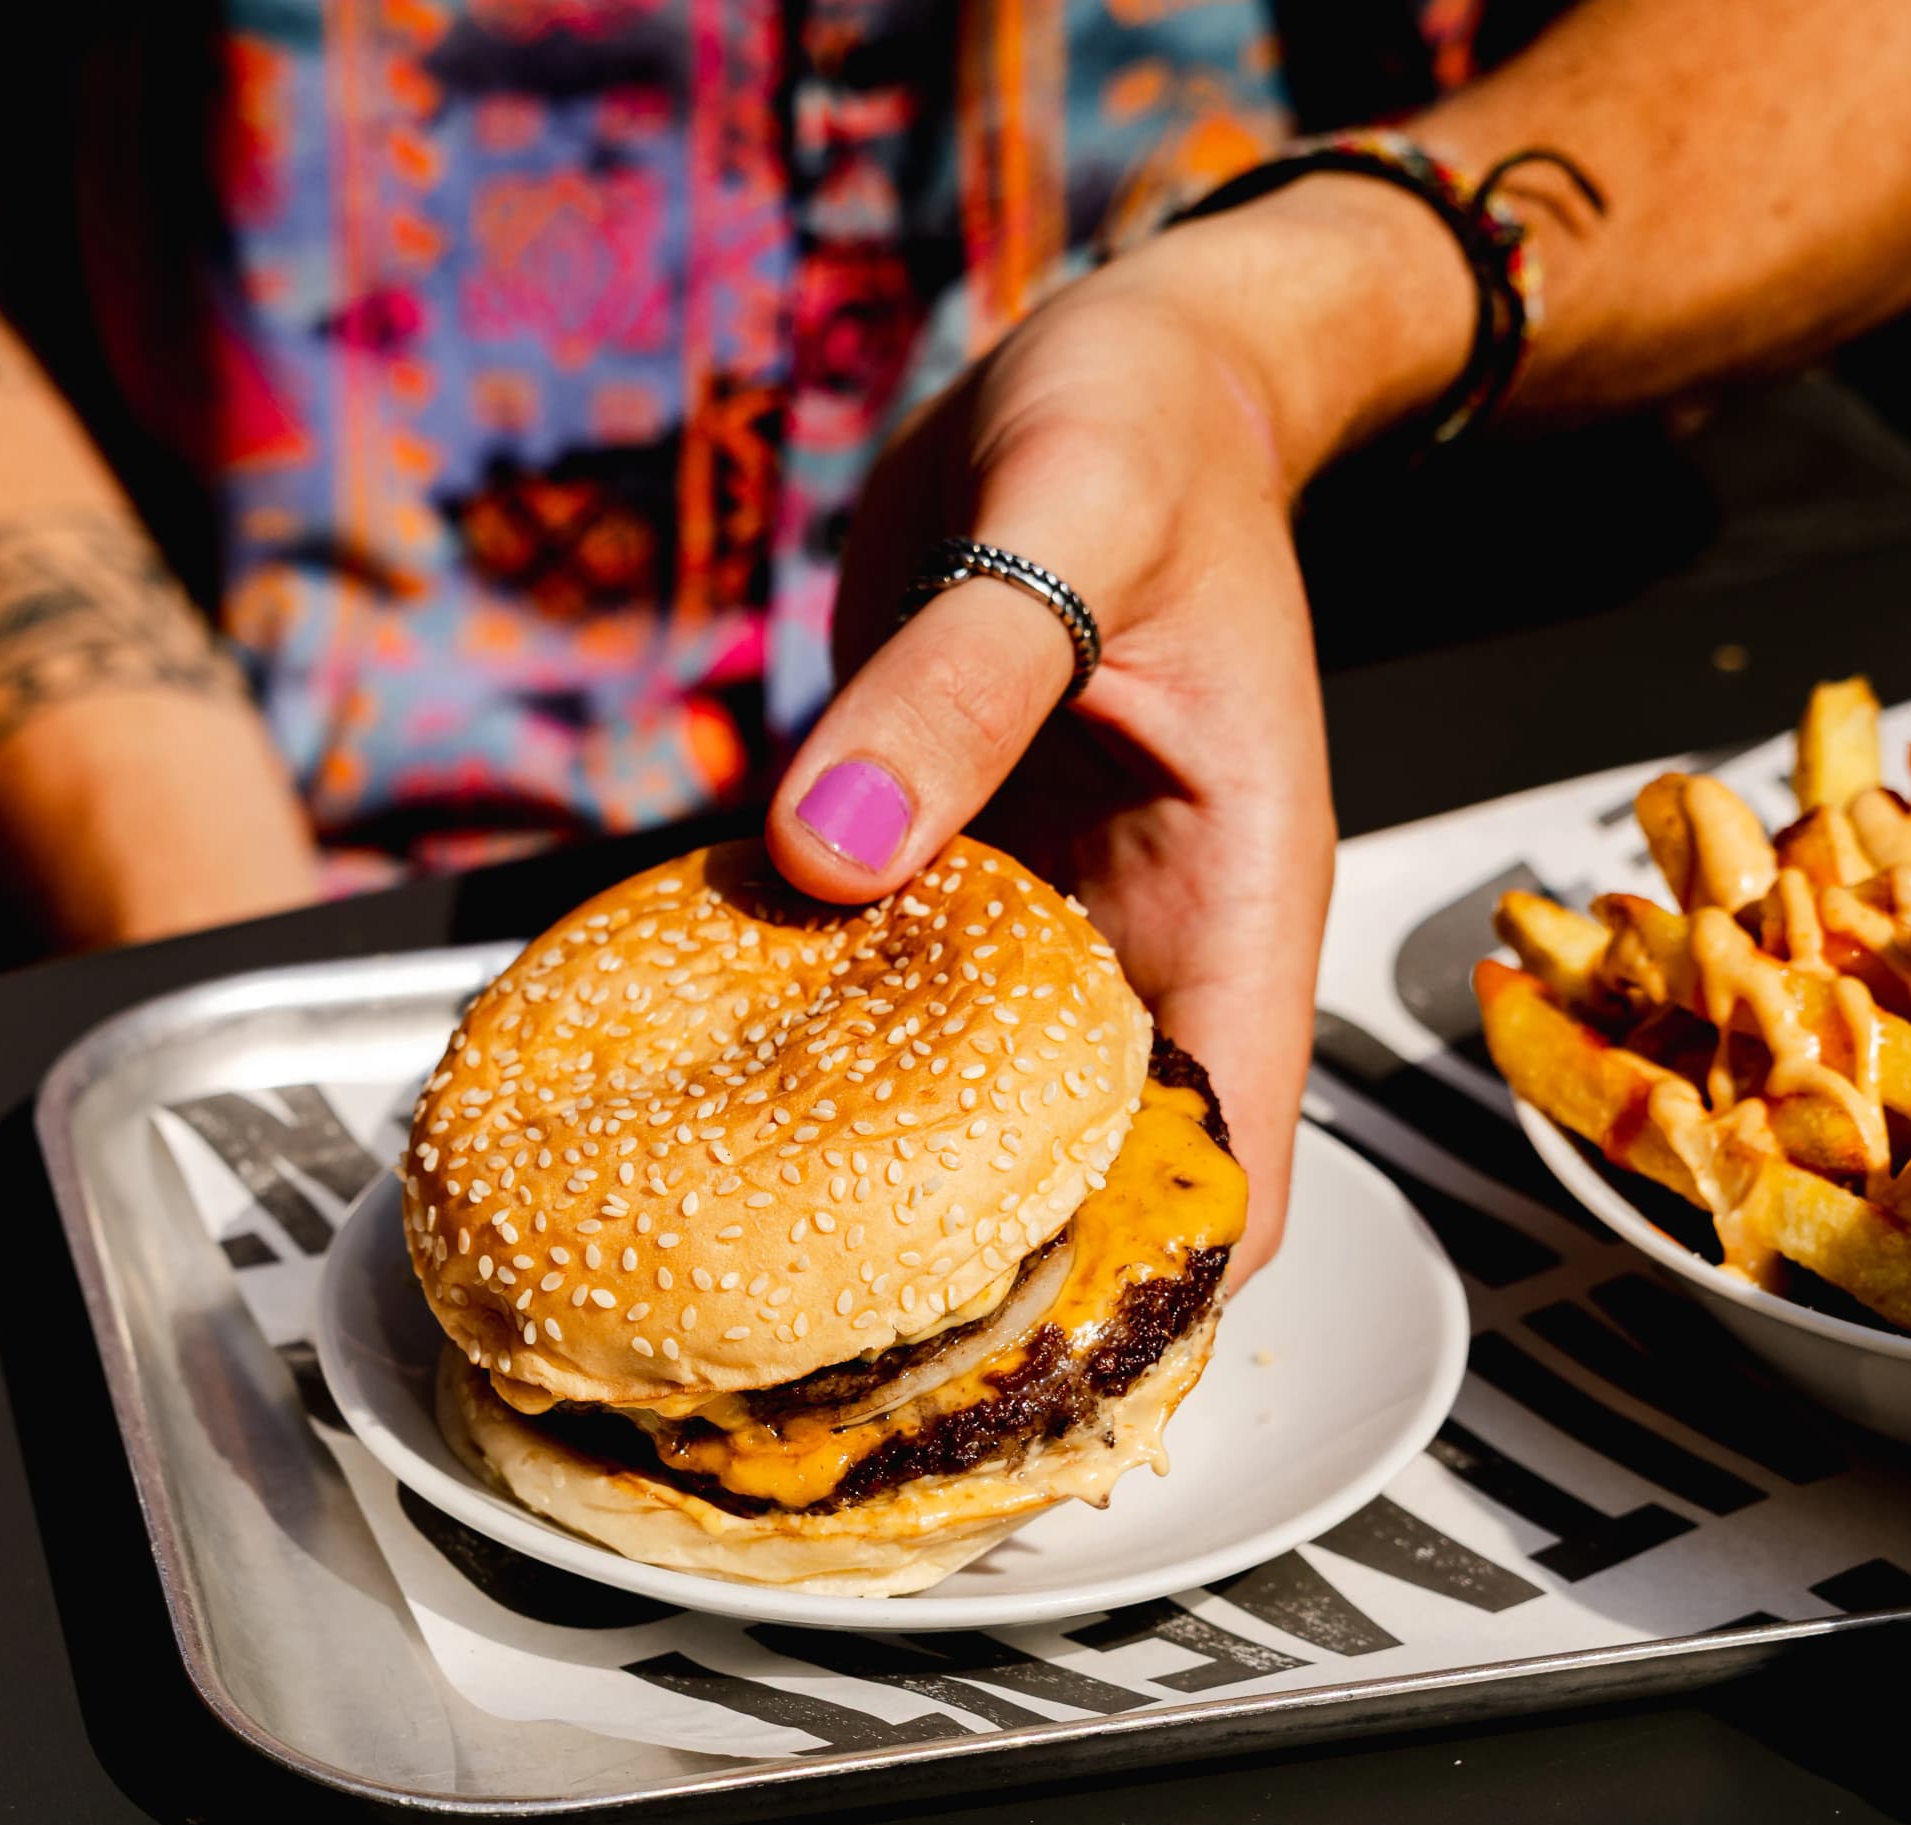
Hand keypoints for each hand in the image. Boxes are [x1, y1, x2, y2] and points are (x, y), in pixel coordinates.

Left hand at [764, 195, 1468, 1280]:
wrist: (1104, 362)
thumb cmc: (1142, 429)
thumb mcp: (1069, 521)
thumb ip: (963, 680)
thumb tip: (830, 848)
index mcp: (1232, 908)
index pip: (1235, 1168)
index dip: (1155, 1290)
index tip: (1026, 1376)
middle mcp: (1132, 946)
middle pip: (1082, 1184)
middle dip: (981, 1287)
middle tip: (823, 1370)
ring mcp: (1025, 924)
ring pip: (953, 1113)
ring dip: (860, 1179)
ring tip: (725, 1274)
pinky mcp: (923, 875)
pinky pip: (853, 994)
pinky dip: (784, 1046)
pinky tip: (675, 1095)